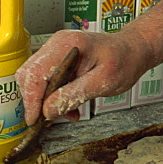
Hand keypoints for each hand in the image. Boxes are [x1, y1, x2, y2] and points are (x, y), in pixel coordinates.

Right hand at [17, 29, 149, 122]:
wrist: (132, 51)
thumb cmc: (124, 60)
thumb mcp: (104, 82)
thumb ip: (75, 94)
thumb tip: (49, 110)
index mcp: (68, 45)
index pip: (36, 73)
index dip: (32, 99)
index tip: (34, 119)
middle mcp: (57, 44)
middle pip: (30, 76)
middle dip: (37, 101)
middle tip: (51, 119)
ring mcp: (56, 51)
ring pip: (36, 80)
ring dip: (47, 101)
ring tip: (68, 113)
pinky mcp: (59, 59)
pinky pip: (47, 81)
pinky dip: (54, 97)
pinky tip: (70, 107)